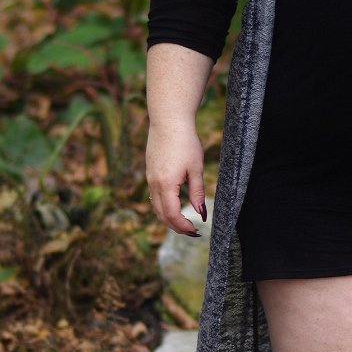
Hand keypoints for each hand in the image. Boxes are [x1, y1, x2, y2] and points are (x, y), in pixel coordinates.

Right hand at [146, 118, 205, 236]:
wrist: (168, 120)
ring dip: (168, 217)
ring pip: (156, 206)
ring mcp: (149, 178)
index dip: (183, 226)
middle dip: (175, 226)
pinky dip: (162, 206)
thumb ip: (197, 192)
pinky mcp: (149, 172)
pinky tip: (173, 204)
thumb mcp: (196, 168)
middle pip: (162, 215)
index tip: (195, 231)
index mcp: (166, 184)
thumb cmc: (186, 142)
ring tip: (183, 221)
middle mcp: (154, 184)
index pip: (172, 215)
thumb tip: (201, 213)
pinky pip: (153, 196)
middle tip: (191, 231)